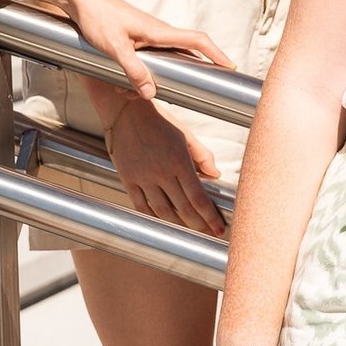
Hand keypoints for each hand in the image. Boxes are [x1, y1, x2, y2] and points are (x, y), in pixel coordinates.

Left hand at [63, 0, 225, 103]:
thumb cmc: (97, 16)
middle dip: (198, 68)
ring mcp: (148, 33)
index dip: (217, 53)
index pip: (198, 40)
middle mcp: (158, 31)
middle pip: (189, 50)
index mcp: (159, 31)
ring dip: (170, 70)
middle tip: (202, 85)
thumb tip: (151, 93)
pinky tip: (138, 77)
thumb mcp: (114, 48)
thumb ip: (133, 71)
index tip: (230, 66)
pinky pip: (156, 53)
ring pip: (170, 54)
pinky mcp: (137, 35)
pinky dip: (154, 67)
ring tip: (155, 87)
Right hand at [101, 93, 228, 235]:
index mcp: (179, 162)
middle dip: (199, 226)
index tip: (219, 228)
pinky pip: (141, 206)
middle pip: (183, 209)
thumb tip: (216, 175)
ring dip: (178, 226)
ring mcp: (143, 178)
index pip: (198, 198)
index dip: (210, 217)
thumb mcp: (185, 135)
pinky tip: (164, 222)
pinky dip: (154, 217)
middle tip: (209, 234)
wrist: (126, 111)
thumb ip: (202, 156)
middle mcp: (161, 173)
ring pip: (163, 212)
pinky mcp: (128, 179)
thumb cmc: (159, 121)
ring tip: (190, 232)